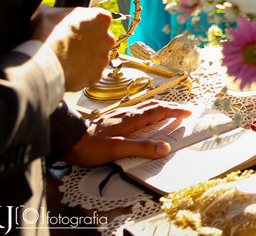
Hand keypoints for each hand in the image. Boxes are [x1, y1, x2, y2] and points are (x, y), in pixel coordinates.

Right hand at [31, 6, 114, 91]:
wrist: (44, 63)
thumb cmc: (46, 35)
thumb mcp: (46, 13)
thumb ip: (52, 11)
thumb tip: (43, 10)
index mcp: (100, 18)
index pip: (98, 19)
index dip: (84, 24)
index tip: (74, 28)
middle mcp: (107, 38)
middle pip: (99, 39)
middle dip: (87, 42)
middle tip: (69, 45)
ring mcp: (103, 58)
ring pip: (96, 57)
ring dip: (85, 58)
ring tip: (66, 60)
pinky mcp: (96, 76)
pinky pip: (90, 74)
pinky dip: (81, 74)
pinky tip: (68, 71)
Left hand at [64, 101, 190, 165]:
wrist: (68, 140)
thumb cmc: (91, 147)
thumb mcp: (117, 150)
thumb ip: (141, 148)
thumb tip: (164, 148)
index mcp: (131, 119)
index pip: (158, 111)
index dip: (174, 111)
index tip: (187, 112)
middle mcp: (127, 114)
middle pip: (153, 106)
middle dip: (170, 106)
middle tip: (182, 110)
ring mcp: (120, 116)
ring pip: (145, 108)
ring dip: (159, 108)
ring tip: (168, 112)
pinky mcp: (113, 120)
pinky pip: (137, 112)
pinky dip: (148, 113)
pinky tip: (144, 119)